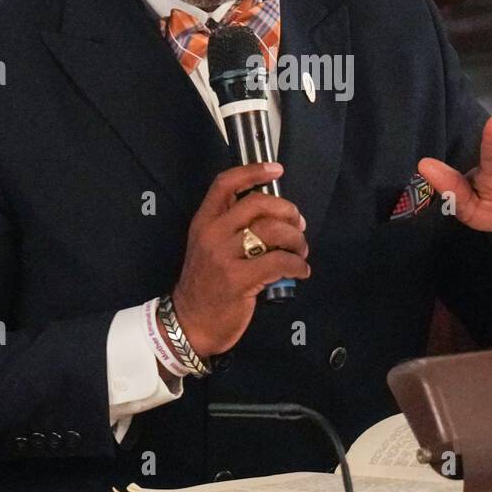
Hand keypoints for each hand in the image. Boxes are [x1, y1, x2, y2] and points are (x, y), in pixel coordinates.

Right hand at [170, 162, 310, 357]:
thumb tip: (277, 216)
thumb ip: (234, 227)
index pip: (226, 184)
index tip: (276, 169)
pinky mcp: (239, 280)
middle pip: (257, 204)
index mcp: (204, 221)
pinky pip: (279, 263)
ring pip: (272, 232)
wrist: (190, 322)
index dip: (253, 171)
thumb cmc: (207, 284)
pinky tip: (300, 271)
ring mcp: (224, 257)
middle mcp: (212, 234)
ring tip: (301, 251)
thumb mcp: (210, 247)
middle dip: (287, 211)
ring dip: (296, 240)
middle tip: (299, 225)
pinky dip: (297, 265)